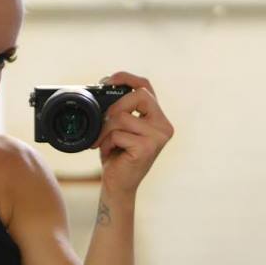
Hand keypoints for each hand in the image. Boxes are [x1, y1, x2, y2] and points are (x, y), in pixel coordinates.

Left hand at [91, 70, 173, 201]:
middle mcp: (163, 126)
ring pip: (122, 117)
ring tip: (104, 144)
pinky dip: (106, 143)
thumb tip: (105, 87)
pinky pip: (118, 134)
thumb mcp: (119, 129)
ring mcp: (157, 137)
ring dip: (105, 131)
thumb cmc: (117, 157)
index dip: (127, 78)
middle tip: (102, 123)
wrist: (117, 186)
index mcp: (158, 118)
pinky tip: (108, 153)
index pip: (146, 87)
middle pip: (138, 95)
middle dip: (114, 107)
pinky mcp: (146, 148)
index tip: (107, 80)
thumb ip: (120, 110)